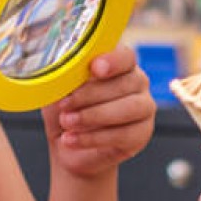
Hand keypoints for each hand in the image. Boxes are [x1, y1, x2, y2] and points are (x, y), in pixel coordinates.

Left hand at [43, 45, 155, 177]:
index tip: (94, 69)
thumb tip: (63, 71)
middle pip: (126, 82)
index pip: (125, 56)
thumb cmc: (63, 111)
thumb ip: (64, 77)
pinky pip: (124, 134)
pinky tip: (72, 139)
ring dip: (94, 116)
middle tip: (64, 105)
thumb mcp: (57, 90)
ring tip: (67, 123)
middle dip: (91, 94)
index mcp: (118, 64)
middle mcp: (136, 82)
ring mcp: (144, 108)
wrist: (65, 144)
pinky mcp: (141, 134)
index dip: (112, 61)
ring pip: (129, 108)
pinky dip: (94, 138)